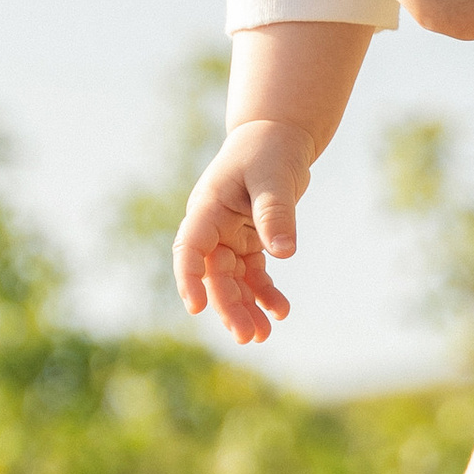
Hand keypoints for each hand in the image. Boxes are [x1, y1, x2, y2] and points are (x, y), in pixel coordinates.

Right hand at [174, 117, 320, 346]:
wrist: (278, 136)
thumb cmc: (270, 150)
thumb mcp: (274, 177)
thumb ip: (276, 213)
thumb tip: (284, 253)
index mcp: (208, 209)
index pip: (190, 249)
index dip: (189, 278)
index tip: (197, 307)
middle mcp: (213, 227)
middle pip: (214, 275)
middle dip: (229, 307)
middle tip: (247, 337)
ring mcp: (230, 237)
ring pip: (232, 281)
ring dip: (245, 308)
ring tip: (262, 337)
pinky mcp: (249, 242)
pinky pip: (253, 274)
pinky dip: (265, 294)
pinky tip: (280, 312)